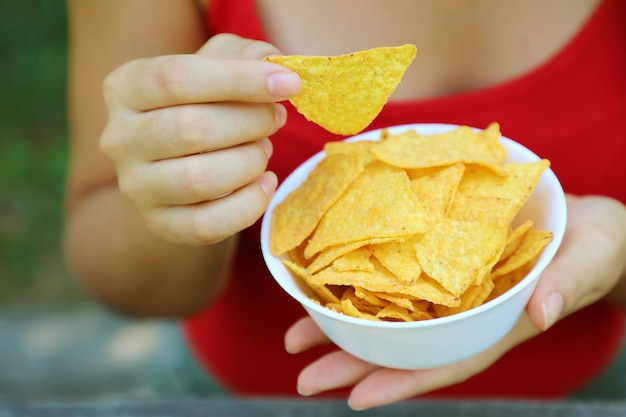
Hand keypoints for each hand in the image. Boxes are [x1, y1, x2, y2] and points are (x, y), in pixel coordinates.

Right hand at [99, 34, 300, 244]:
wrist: (179, 166)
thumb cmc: (203, 106)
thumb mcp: (218, 67)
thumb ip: (246, 56)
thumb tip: (277, 67)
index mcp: (126, 88)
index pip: (178, 78)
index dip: (241, 79)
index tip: (289, 84)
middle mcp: (120, 138)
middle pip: (191, 129)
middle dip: (251, 123)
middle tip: (275, 119)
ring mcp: (136, 186)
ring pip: (200, 179)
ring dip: (249, 162)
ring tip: (262, 150)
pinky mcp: (160, 224)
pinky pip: (209, 224)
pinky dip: (249, 204)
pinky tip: (264, 184)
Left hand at [285, 194, 625, 409]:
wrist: (583, 220)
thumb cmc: (593, 244)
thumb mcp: (587, 260)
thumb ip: (566, 286)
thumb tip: (543, 314)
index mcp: (496, 324)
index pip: (445, 362)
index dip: (403, 382)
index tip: (357, 398)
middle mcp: (462, 315)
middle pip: (402, 347)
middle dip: (351, 365)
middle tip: (301, 376)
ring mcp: (448, 293)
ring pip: (388, 319)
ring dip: (340, 330)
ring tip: (294, 338)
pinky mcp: (439, 264)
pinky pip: (393, 281)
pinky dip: (358, 287)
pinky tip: (324, 288)